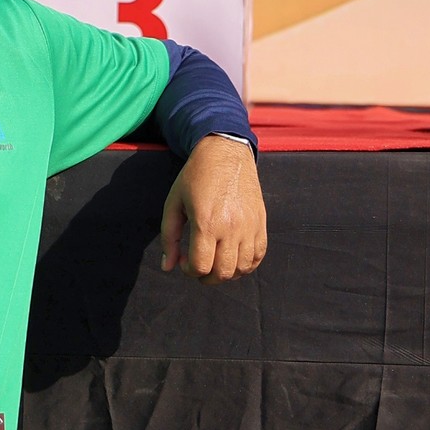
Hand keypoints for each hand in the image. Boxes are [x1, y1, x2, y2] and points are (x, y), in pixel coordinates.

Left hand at [159, 136, 267, 280]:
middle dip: (207, 277)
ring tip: (216, 261)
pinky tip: (233, 257)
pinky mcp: (261, 222)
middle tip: (199, 267)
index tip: (185, 261)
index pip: (201, 266)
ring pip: (243, 268)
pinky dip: (247, 264)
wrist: (226, 152)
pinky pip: (258, 256)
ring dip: (227, 273)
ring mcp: (249, 226)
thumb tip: (168, 267)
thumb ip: (169, 238)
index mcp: (206, 222)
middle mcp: (231, 227)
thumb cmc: (196, 176)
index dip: (189, 271)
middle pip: (223, 273)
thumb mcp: (173, 203)